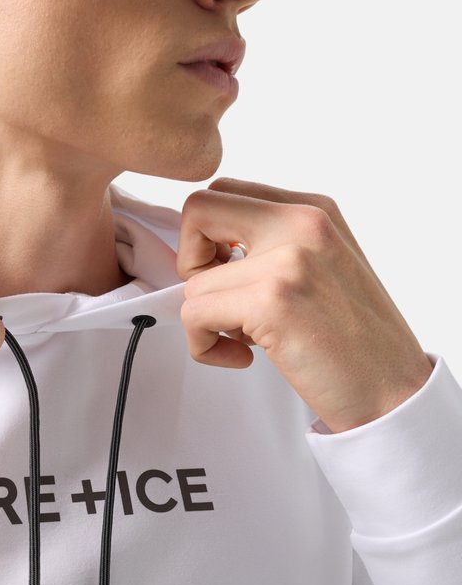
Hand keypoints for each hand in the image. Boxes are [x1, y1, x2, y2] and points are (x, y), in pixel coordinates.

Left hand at [176, 177, 432, 433]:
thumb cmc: (356, 340)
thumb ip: (274, 244)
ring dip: (207, 320)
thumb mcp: (323, 266)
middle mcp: (302, 221)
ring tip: (248, 339)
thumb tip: (207, 252)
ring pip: (192, 281)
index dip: (207, 237)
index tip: (227, 275)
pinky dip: (204, 345)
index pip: (225, 193)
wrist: (395, 391)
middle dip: (190, 260)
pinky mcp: (271, 301)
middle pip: (197, 210)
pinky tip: (244, 358)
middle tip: (219, 298)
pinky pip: (194, 315)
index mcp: (314, 209)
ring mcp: (287, 258)